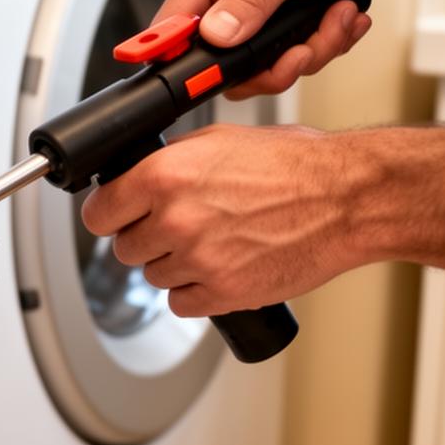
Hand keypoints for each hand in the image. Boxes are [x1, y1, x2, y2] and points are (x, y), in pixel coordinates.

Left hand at [79, 124, 370, 316]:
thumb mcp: (221, 140)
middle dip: (148, 239)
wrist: (346, 199)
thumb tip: (134, 177)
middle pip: (125, 249)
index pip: (98, 214)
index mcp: (165, 175)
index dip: (111, 215)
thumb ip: (170, 162)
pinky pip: (181, 303)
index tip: (120, 217)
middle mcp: (175, 218)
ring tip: (216, 242)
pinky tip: (221, 268)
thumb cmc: (295, 165)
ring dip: (176, 265)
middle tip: (182, 227)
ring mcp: (198, 259)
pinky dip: (196, 291)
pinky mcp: (222, 293)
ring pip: (154, 277)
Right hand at [156, 0, 385, 99]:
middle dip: (272, 63)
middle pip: (222, 62)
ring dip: (309, 51)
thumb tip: (216, 34)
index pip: (174, 24)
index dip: (180, 56)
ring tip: (336, 18)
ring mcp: (253, 17)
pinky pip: (290, 61)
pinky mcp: (278, 29)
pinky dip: (324, 45)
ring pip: (262, 68)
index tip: (205, 75)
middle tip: (302, 48)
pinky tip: (341, 17)